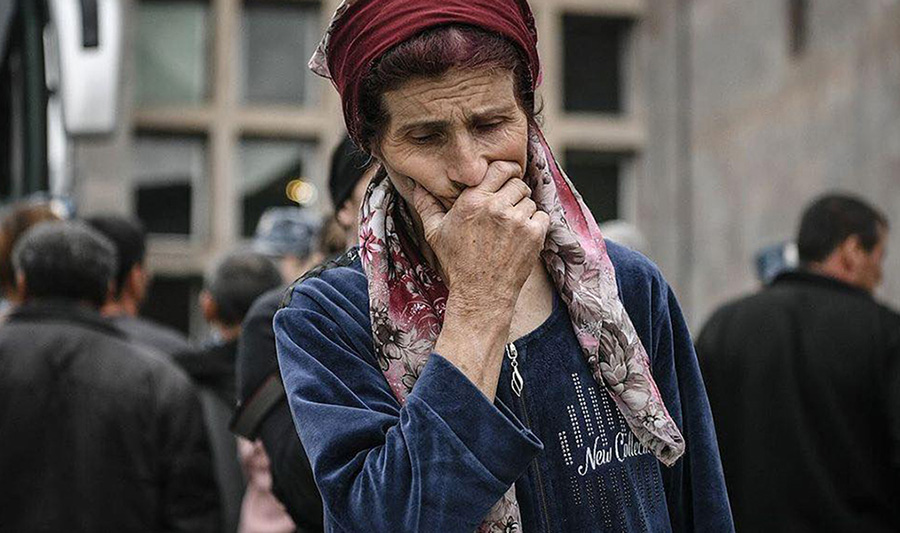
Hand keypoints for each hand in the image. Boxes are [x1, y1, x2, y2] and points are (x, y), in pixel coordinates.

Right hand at [412, 161, 550, 316]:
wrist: (481, 293)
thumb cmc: (457, 263)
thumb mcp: (435, 233)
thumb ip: (427, 205)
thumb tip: (417, 185)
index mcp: (473, 201)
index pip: (500, 168)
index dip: (507, 171)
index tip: (507, 178)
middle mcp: (496, 207)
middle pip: (518, 183)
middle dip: (514, 193)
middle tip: (507, 209)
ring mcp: (517, 220)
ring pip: (529, 201)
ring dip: (523, 210)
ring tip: (510, 229)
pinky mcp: (534, 234)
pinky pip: (542, 216)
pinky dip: (535, 224)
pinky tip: (521, 237)